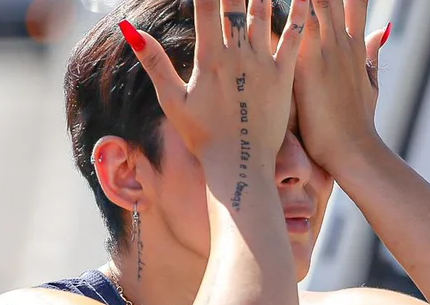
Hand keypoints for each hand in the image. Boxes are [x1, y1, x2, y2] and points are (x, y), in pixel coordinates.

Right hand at [120, 0, 308, 164]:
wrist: (240, 165)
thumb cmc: (203, 136)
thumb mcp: (173, 100)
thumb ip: (155, 63)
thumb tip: (131, 31)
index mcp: (210, 58)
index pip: (206, 8)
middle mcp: (238, 56)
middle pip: (235, 6)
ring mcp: (263, 65)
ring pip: (262, 15)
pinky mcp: (284, 77)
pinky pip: (294, 39)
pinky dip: (298, 15)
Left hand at [294, 0, 389, 173]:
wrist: (353, 151)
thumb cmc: (358, 125)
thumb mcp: (371, 85)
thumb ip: (374, 55)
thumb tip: (385, 31)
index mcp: (355, 46)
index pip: (353, 2)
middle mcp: (342, 41)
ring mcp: (326, 48)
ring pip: (315, 2)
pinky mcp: (307, 62)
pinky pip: (293, 23)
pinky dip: (290, 7)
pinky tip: (268, 0)